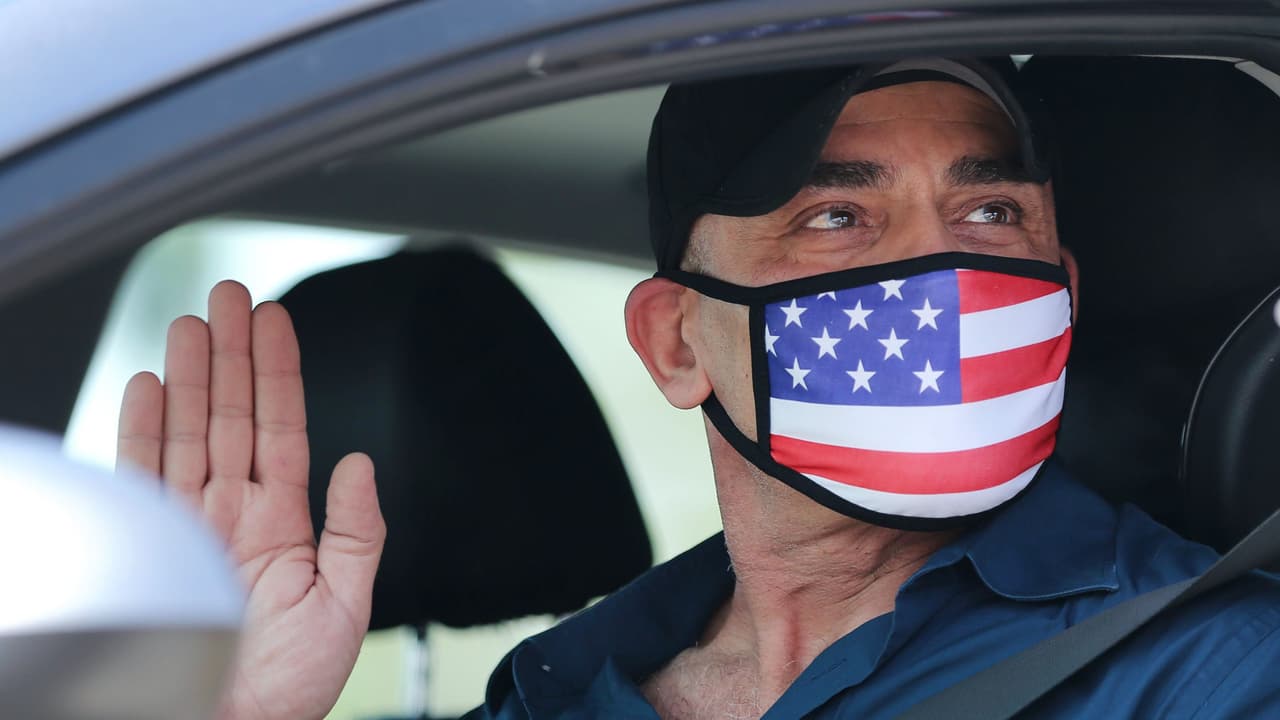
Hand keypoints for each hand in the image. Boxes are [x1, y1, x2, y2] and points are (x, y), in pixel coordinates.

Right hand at [116, 281, 385, 719]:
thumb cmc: (285, 689)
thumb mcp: (342, 608)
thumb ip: (357, 532)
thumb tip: (363, 462)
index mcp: (282, 525)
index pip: (280, 428)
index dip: (278, 372)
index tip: (275, 319)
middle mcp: (232, 516)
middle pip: (230, 416)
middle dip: (230, 354)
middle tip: (229, 295)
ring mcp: (187, 527)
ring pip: (186, 433)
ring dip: (188, 377)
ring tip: (191, 324)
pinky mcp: (150, 546)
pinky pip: (141, 476)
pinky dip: (141, 430)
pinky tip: (149, 387)